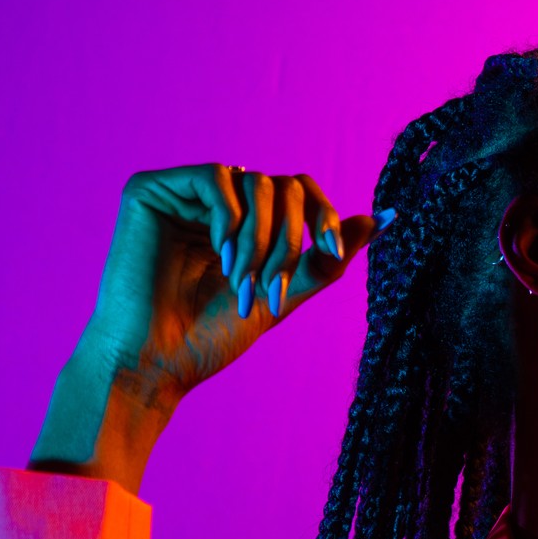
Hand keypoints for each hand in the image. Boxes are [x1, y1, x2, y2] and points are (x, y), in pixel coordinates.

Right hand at [78, 163, 385, 409]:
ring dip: (260, 239)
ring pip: (254, 182)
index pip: (300, 191)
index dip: (323, 215)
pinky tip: (218, 257)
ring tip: (242, 282)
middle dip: (289, 240)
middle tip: (272, 289)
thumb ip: (328, 255)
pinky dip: (230, 219)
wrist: (156, 361)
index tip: (333, 250)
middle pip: (283, 186)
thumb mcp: (286, 292)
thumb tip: (387, 216)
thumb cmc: (214, 335)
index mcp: (246, 223)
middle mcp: (216, 203)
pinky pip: (216, 177)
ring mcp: (183, 194)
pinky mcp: (150, 190)